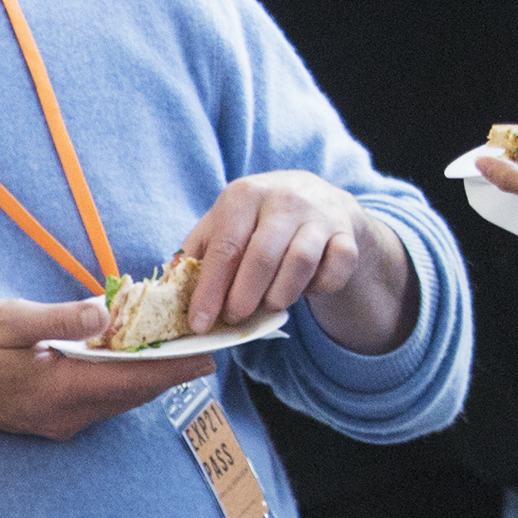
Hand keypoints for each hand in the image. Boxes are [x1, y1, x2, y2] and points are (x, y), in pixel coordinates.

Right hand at [0, 294, 198, 436]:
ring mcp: (63, 421)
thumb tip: (104, 313)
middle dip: (173, 369)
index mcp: (62, 389)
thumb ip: (58, 318)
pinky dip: (126, 379)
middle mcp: (69, 413)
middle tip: (208, 343)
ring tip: (181, 347)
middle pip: (137, 392)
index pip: (134, 380)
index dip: (176, 367)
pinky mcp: (56, 419)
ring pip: (123, 398)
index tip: (212, 354)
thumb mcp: (8, 321)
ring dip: (152, 375)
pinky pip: (105, 400)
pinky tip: (134, 357)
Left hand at [174, 171, 402, 338]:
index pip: (224, 247)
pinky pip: (335, 269)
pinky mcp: (348, 234)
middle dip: (243, 297)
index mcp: (245, 194)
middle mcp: (284, 197)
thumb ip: (199, 251)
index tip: (200, 323)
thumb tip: (169, 286)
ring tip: (268, 304)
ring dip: (280, 295)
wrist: (322, 202)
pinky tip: (305, 288)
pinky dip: (318, 288)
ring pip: (299, 263)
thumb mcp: (227, 223)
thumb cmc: (262, 220)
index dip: (210, 291)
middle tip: (235, 317)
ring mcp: (320, 214)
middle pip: (261, 257)